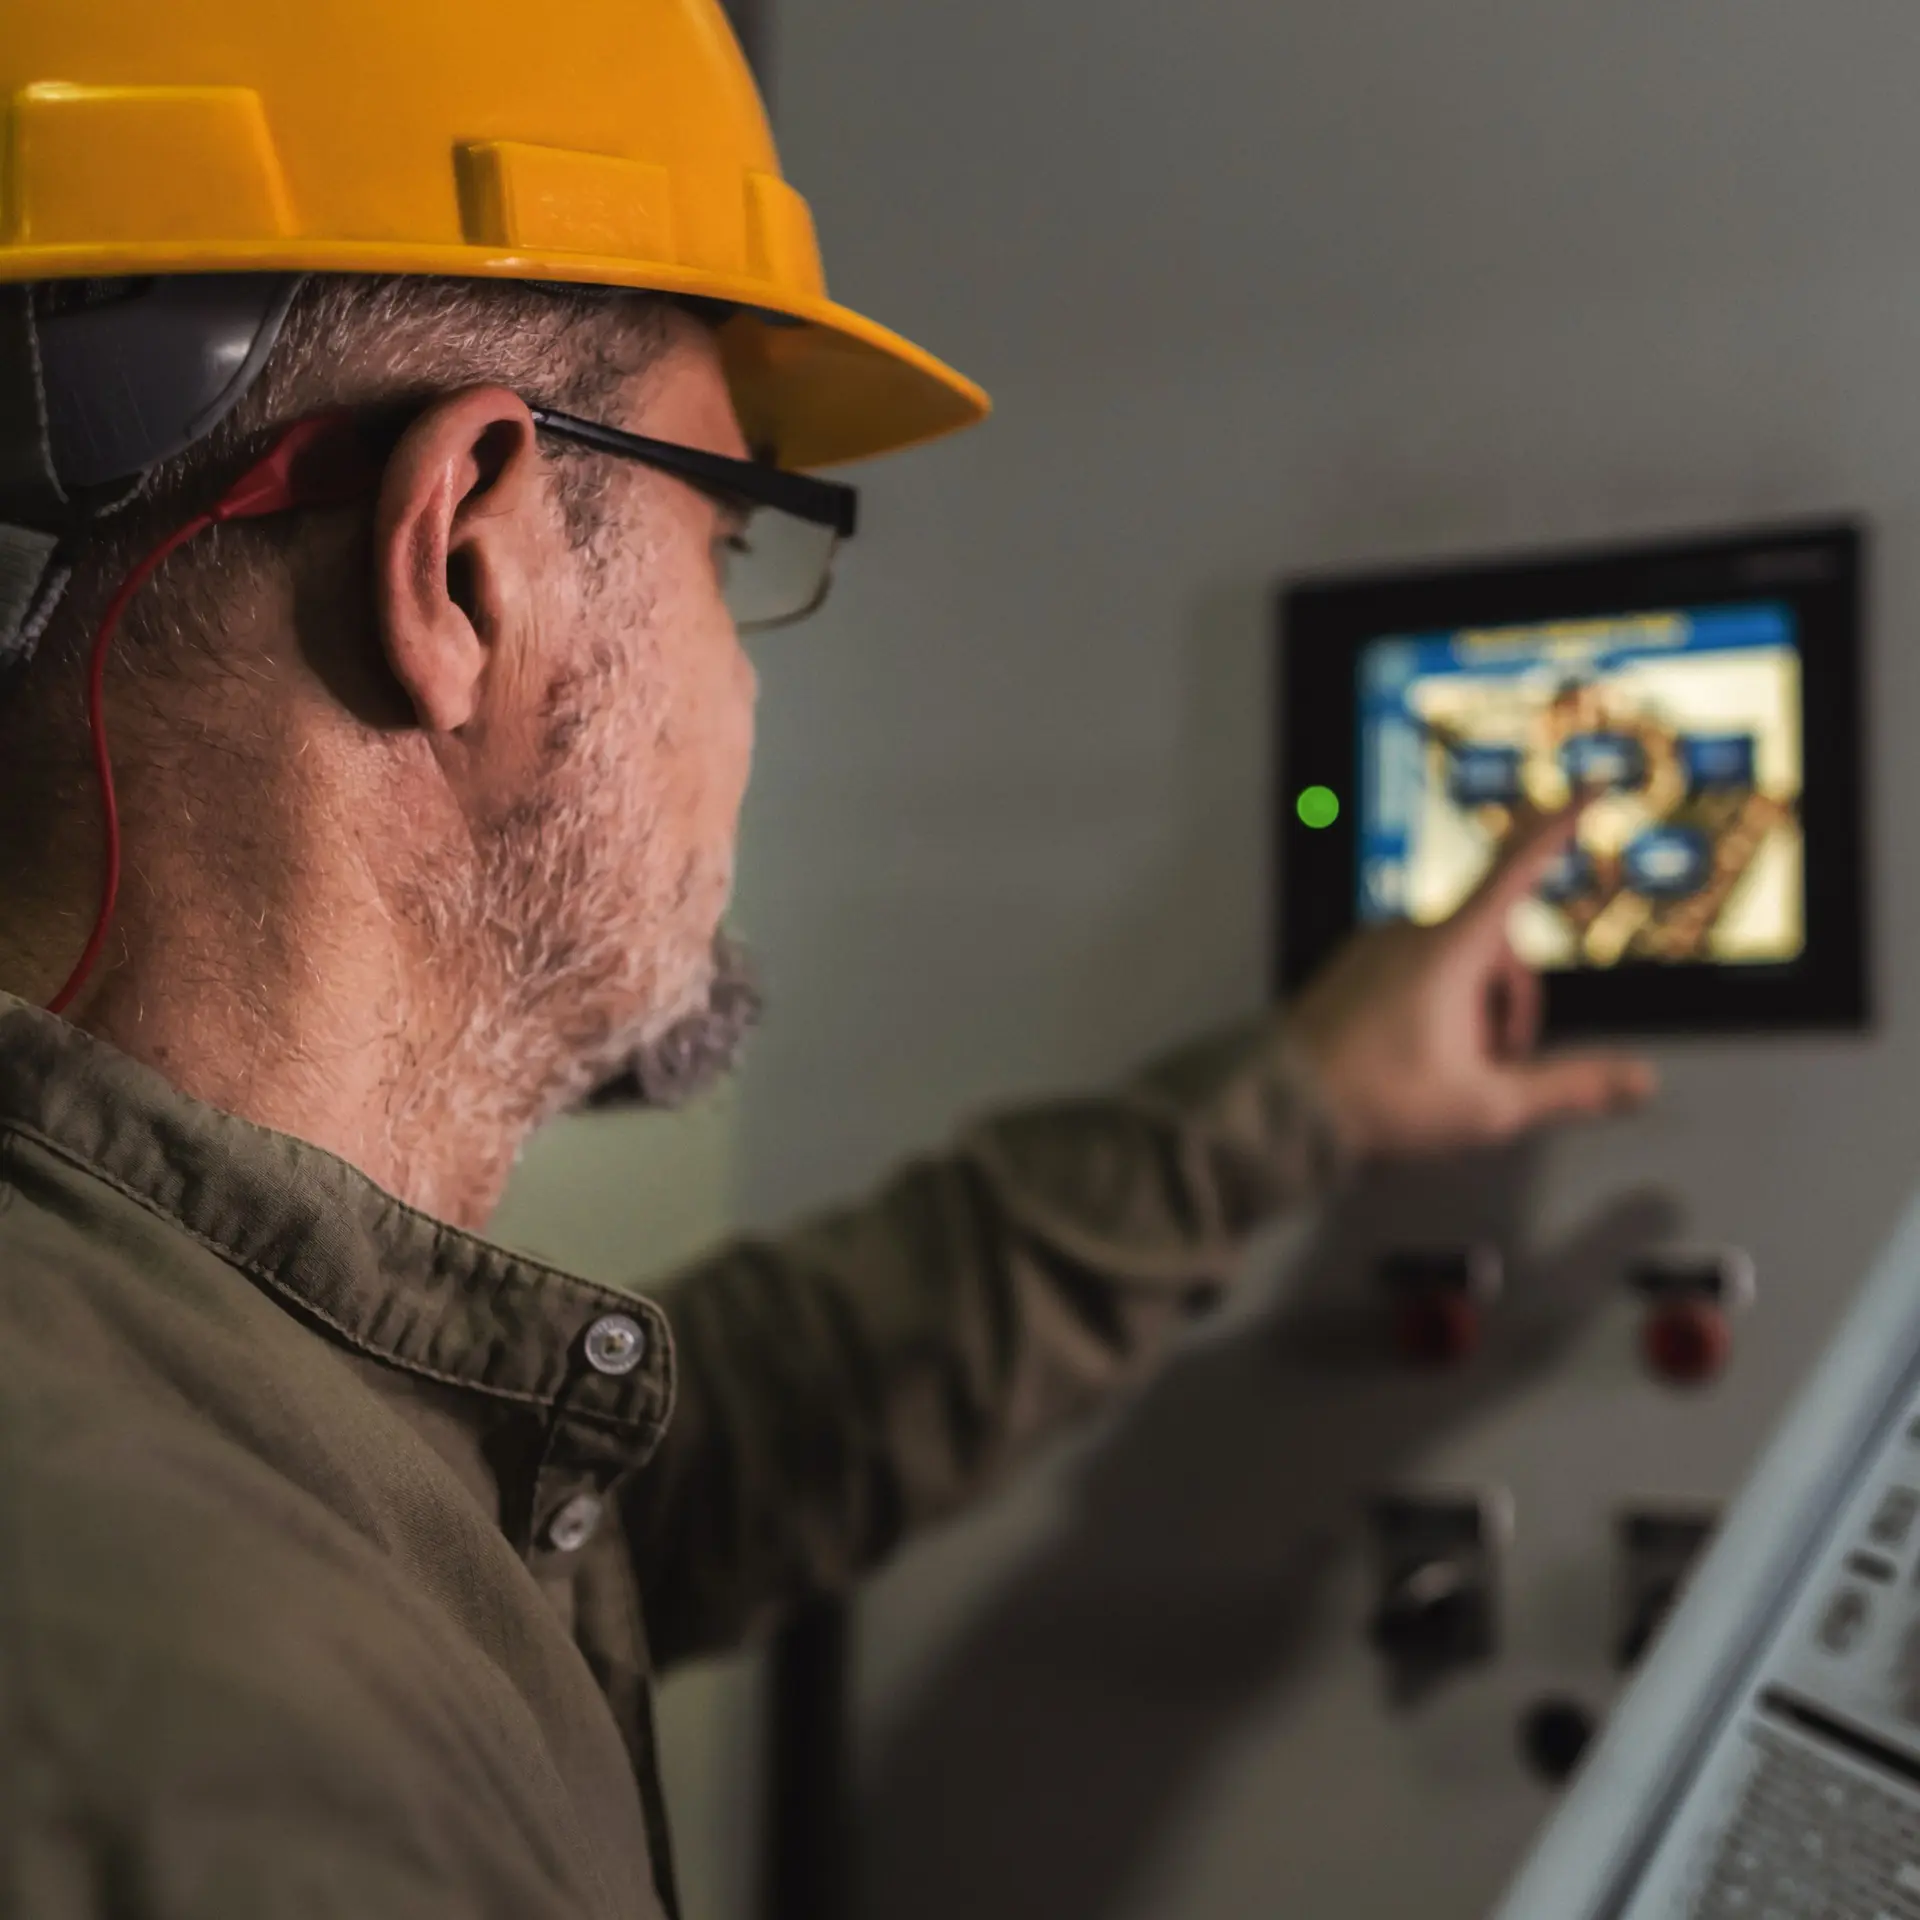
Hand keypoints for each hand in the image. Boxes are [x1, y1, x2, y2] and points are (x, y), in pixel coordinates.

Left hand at [1289, 809, 1656, 1161]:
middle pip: (1498, 943)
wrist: (1281, 1106)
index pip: (1518, 867)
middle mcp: (1410, 932)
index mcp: (1449, 948)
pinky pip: (1417, 968)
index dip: (1560, 827)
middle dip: (1511, 1000)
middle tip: (1494, 1061)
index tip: (1589, 790)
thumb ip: (1568, 1087)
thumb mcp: (1488, 1104)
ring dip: (1473, 1007)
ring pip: (1458, 960)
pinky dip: (1437, 1004)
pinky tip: (1415, 1054)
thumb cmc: (1375, 1098)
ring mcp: (1376, 945)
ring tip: (1448, 1067)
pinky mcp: (1353, 964)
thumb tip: (1637, 1080)